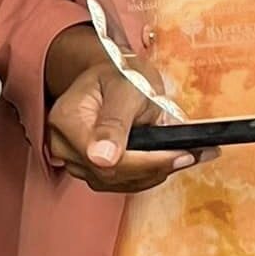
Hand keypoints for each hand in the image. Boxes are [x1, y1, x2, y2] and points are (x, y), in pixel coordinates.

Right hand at [46, 60, 219, 192]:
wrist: (114, 73)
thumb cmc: (119, 73)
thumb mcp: (124, 87)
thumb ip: (115, 122)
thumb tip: (102, 158)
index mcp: (66, 120)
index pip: (105, 159)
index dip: (145, 162)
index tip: (181, 155)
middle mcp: (63, 144)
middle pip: (112, 174)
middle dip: (155, 166)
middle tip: (191, 153)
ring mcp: (75, 160)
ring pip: (119, 182)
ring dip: (154, 171)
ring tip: (184, 154)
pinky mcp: (91, 170)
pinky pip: (122, 182)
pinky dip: (148, 173)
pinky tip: (168, 159)